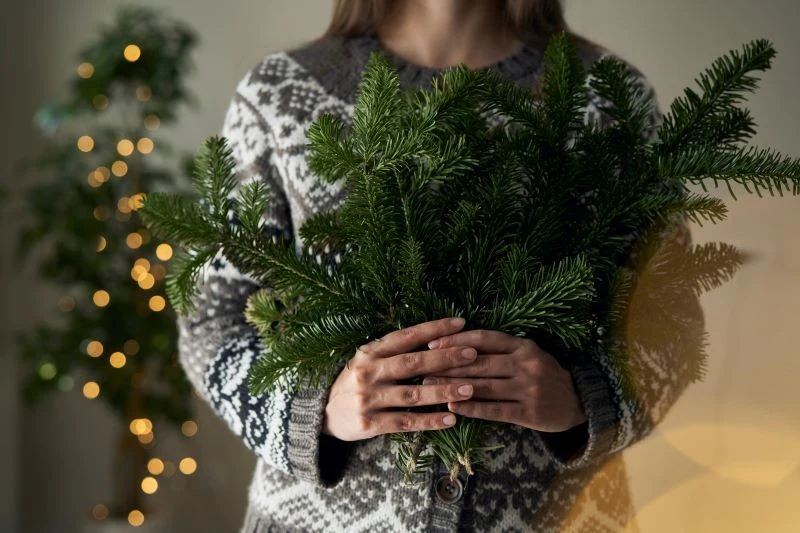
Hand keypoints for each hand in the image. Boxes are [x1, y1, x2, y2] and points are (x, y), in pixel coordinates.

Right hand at [322, 317, 479, 441]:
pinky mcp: (370, 423)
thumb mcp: (366, 360)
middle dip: (446, 358)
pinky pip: (406, 422)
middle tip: (472, 354)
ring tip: (470, 388)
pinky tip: (451, 418)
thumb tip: (434, 337)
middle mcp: (368, 372)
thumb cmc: (354, 382)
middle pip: (413, 363)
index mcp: (370, 352)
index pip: (407, 336)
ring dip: (443, 391)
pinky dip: (430, 420)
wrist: (322, 414)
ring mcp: (369, 398)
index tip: (460, 323)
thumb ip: (393, 350)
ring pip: (413, 394)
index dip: (434, 329)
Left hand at [422, 329, 587, 432]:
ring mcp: (528, 388)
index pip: (484, 338)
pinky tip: (453, 408)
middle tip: (423, 368)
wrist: (579, 400)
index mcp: (523, 345)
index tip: (432, 343)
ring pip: (484, 386)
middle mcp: (525, 364)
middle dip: (448, 365)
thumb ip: (500, 348)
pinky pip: (494, 409)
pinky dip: (472, 408)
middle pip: (479, 362)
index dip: (456, 340)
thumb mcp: (528, 353)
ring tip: (430, 387)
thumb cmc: (544, 374)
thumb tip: (458, 345)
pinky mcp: (529, 413)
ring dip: (454, 387)